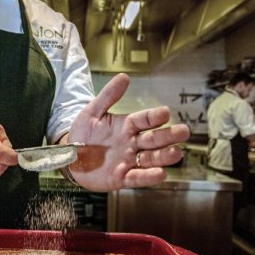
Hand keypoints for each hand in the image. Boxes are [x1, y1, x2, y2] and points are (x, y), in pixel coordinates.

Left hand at [66, 74, 189, 190]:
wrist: (69, 158)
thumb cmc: (83, 133)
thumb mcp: (92, 112)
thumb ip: (108, 96)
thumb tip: (124, 76)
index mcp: (127, 125)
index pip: (145, 119)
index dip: (155, 116)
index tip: (166, 112)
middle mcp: (132, 143)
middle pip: (154, 139)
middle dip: (169, 136)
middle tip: (184, 132)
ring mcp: (128, 161)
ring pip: (151, 159)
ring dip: (164, 157)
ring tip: (176, 153)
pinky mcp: (122, 178)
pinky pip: (137, 178)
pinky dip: (148, 177)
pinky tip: (161, 174)